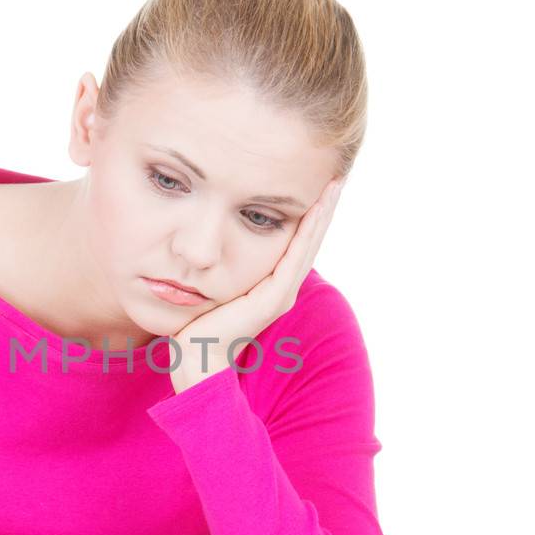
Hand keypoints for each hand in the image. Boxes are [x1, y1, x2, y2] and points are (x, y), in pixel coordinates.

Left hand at [169, 174, 344, 391]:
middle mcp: (283, 289)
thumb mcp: (215, 286)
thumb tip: (213, 243)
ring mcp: (282, 293)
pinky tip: (316, 208)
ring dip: (323, 213)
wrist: (197, 357)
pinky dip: (308, 231)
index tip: (319, 185)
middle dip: (323, 208)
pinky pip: (295, 256)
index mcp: (272, 286)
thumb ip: (223, 266)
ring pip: (308, 244)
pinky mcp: (275, 297)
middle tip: (337, 176)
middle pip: (308, 240)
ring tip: (335, 185)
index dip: (309, 215)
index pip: (296, 243)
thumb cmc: (197, 324)